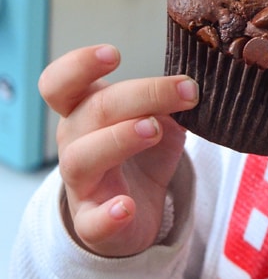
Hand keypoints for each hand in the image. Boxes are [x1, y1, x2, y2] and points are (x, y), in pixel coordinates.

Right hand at [39, 45, 197, 257]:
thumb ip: (169, 100)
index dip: (78, 65)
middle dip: (138, 96)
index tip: (113, 54)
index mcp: (84, 111)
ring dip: (118, 139)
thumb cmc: (139, 153)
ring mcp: (81, 185)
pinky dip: (109, 214)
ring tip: (153, 129)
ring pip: (81, 159)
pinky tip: (127, 206)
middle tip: (184, 91)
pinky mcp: (93, 224)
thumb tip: (195, 82)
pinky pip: (92, 222)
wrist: (132, 213)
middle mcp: (74, 143)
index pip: (60, 83)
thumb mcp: (156, 119)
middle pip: (90, 112)